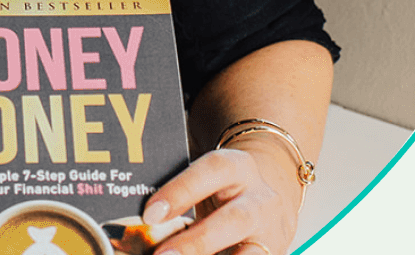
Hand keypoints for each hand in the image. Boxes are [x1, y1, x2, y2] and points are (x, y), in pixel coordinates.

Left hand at [141, 143, 297, 254]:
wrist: (265, 203)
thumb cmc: (221, 192)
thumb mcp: (204, 182)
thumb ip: (178, 196)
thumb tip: (141, 220)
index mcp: (237, 167)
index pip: (212, 170)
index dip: (181, 191)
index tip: (150, 215)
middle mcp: (259, 199)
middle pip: (235, 219)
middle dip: (196, 242)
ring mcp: (271, 232)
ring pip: (251, 253)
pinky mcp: (273, 253)